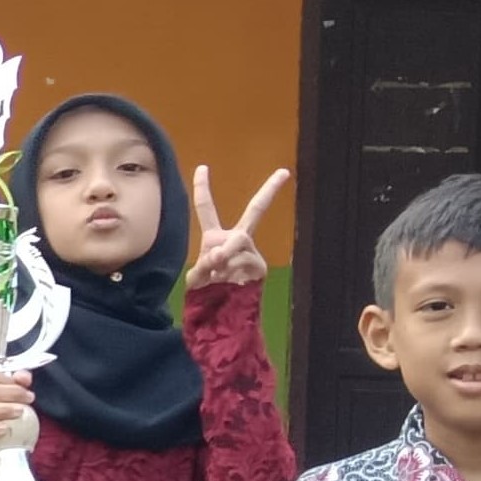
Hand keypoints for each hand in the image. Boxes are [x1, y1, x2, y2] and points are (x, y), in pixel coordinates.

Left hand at [181, 164, 290, 292]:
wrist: (223, 313)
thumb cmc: (207, 292)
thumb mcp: (197, 277)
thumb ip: (203, 264)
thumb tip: (222, 255)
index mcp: (215, 237)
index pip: (206, 209)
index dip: (203, 189)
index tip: (202, 167)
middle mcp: (237, 238)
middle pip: (255, 210)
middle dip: (270, 190)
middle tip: (283, 172)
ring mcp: (251, 250)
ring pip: (238, 240)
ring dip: (222, 256)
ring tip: (216, 274)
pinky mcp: (260, 265)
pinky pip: (243, 259)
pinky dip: (231, 270)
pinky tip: (229, 280)